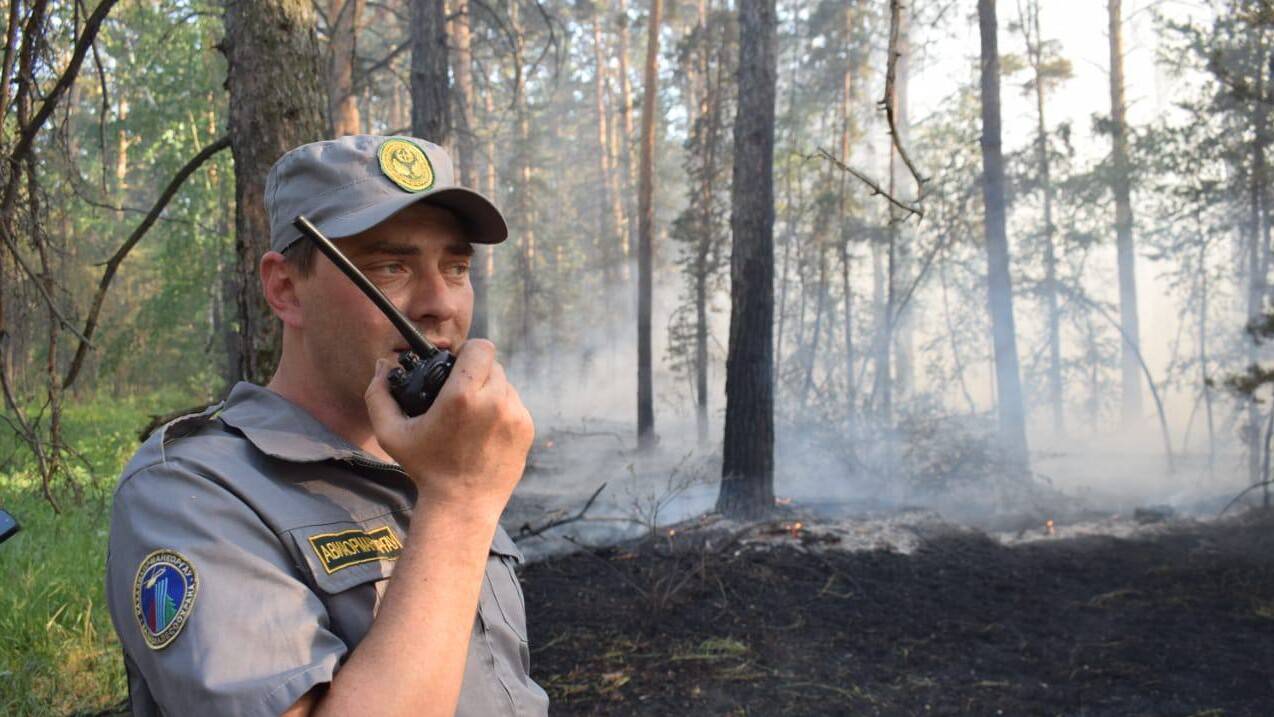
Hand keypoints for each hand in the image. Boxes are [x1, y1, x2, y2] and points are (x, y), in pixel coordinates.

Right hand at [364, 339, 532, 521]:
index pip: (480, 347)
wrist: (462, 505)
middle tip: (460, 392)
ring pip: (505, 384)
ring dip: (490, 390)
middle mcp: (495, 401)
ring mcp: (515, 415)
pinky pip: (515, 404)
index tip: (457, 366)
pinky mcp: (527, 429)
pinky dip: (501, 410)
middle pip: (492, 364)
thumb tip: (383, 364)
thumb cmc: (424, 468)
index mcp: (462, 396)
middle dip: (476, 372)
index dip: (468, 352)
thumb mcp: (391, 433)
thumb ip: (379, 394)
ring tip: (471, 415)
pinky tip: (484, 430)